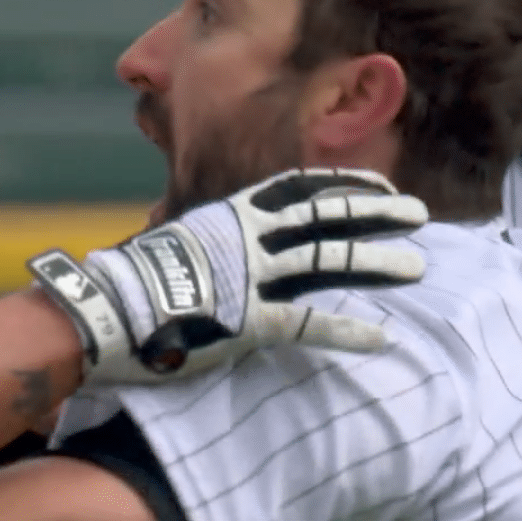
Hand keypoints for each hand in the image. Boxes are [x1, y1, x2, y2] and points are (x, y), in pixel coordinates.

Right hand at [27, 168, 428, 383]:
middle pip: (326, 217)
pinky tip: (380, 337)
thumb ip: (207, 243)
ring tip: (416, 264)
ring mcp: (252, 276)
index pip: (300, 189)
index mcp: (231, 216)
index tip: (380, 186)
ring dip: (376, 261)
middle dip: (376, 213)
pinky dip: (348, 329)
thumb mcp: (174, 245)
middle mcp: (248, 238)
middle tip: (419, 213)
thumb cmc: (128, 283)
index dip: (344, 185)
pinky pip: (309, 322)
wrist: (102, 310)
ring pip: (328, 260)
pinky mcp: (248, 320)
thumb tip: (213, 248)